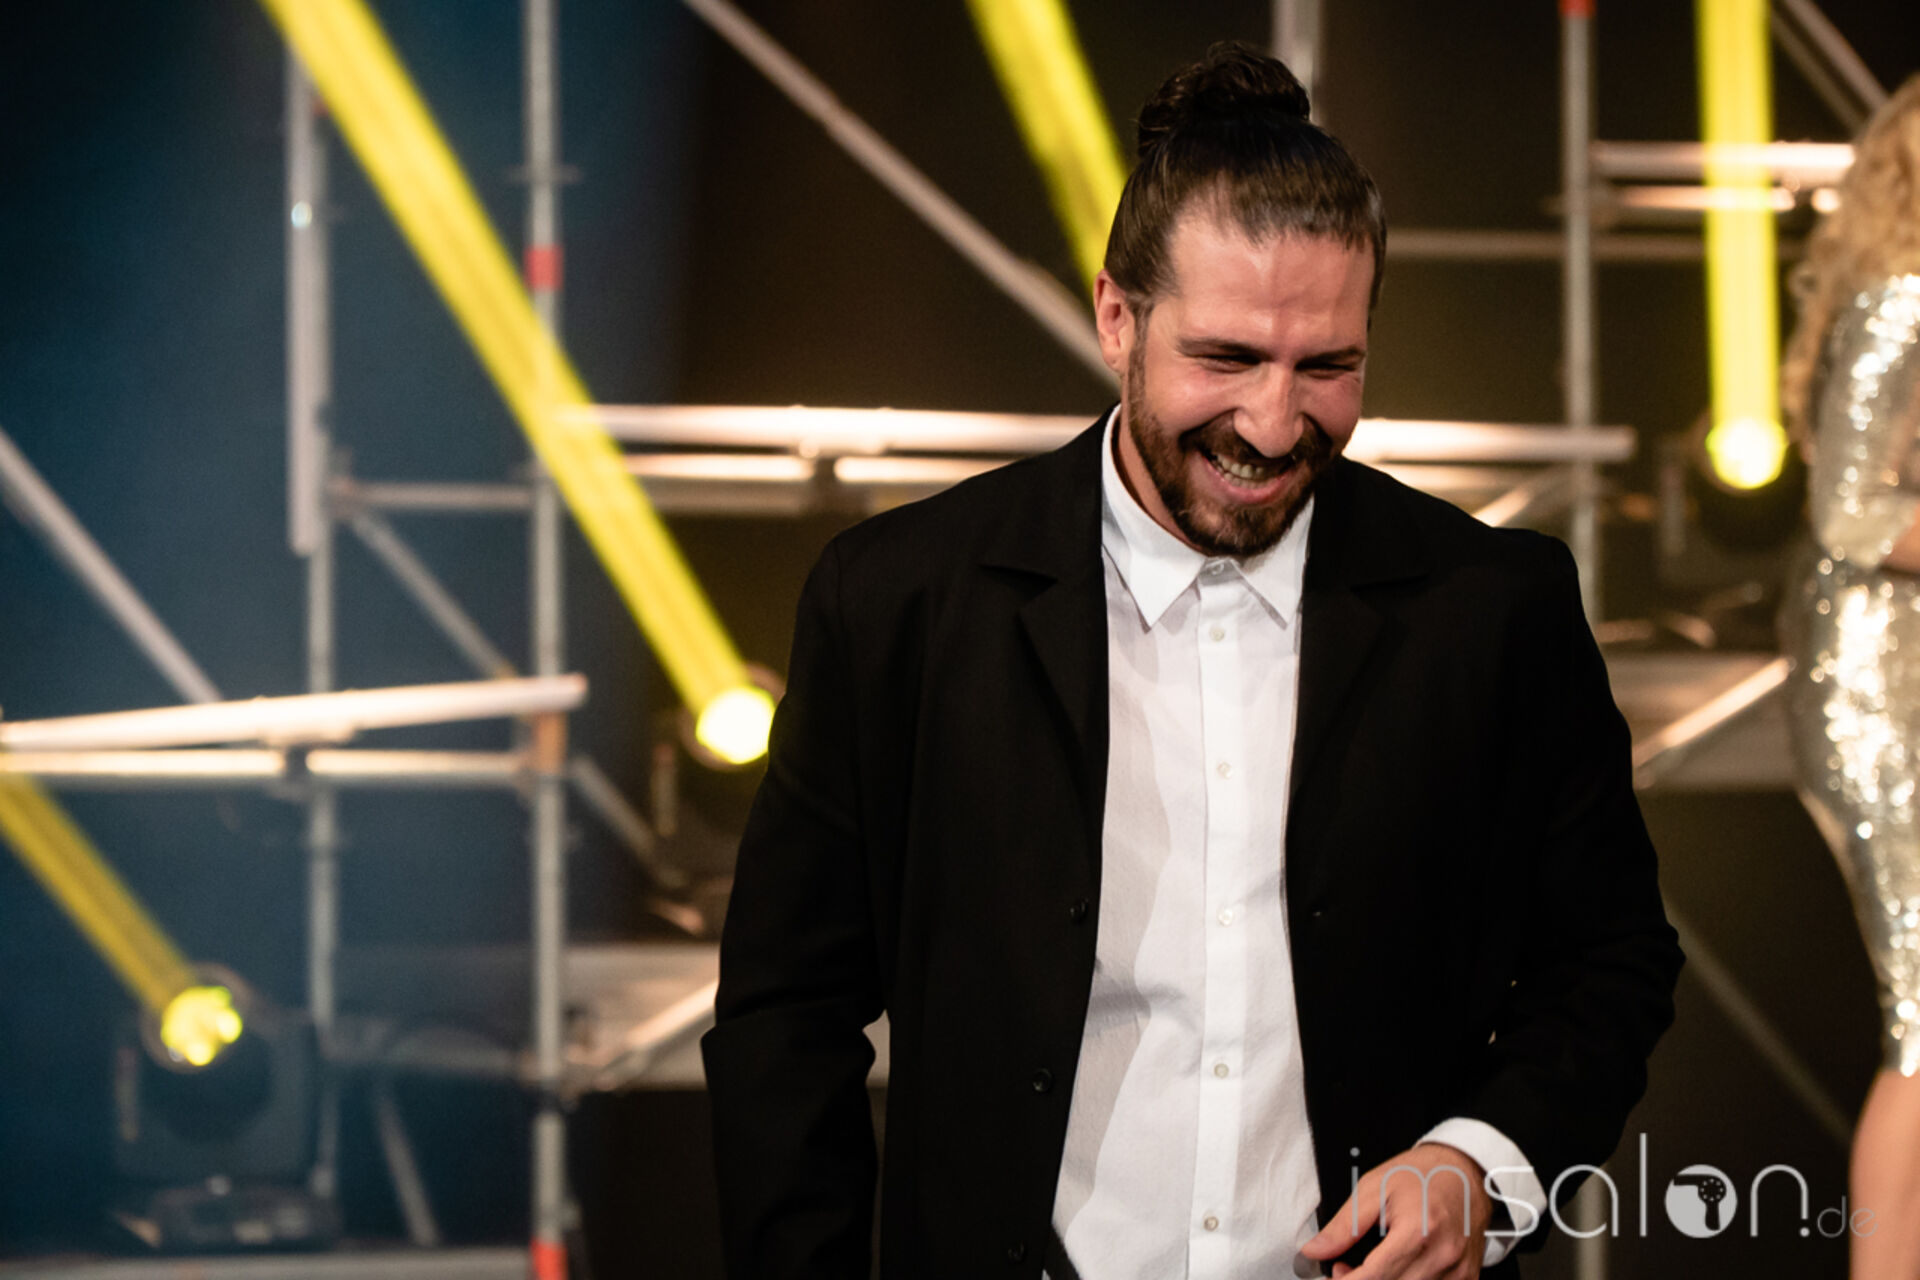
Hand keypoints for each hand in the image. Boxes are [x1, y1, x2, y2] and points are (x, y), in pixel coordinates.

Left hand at [1300, 1142, 1492, 1278]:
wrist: (1464, 1170)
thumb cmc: (1422, 1173)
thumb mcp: (1374, 1187)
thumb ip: (1344, 1226)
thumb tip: (1315, 1251)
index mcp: (1418, 1232)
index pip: (1374, 1277)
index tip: (1335, 1272)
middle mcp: (1443, 1256)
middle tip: (1347, 1267)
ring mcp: (1459, 1271)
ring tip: (1372, 1266)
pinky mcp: (1467, 1277)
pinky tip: (1397, 1270)